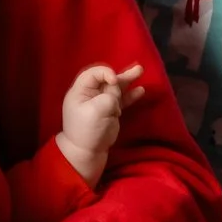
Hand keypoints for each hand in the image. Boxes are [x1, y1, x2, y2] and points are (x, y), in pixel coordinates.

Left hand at [56, 63, 144, 185]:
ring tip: (140, 70)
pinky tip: (140, 91)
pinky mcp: (110, 112)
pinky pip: (121, 100)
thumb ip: (109, 97)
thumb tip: (117, 93)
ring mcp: (101, 103)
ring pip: (116, 89)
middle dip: (121, 74)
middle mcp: (90, 94)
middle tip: (138, 68)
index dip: (106, 73)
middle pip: (107, 79)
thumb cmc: (87, 130)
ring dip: (128, 81)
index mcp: (80, 91)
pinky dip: (130, 96)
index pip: (94, 73)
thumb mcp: (96, 110)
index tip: (114, 81)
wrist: (86, 152)